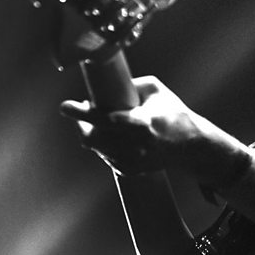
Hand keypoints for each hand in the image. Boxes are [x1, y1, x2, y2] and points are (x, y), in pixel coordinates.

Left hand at [60, 76, 247, 181]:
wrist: (190, 146)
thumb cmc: (173, 113)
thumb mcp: (156, 90)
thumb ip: (129, 84)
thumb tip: (104, 83)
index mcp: (143, 123)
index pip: (106, 120)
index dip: (83, 113)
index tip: (65, 106)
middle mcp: (136, 146)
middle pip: (93, 139)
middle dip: (83, 124)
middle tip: (82, 112)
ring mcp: (132, 161)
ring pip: (96, 148)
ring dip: (95, 133)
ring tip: (106, 122)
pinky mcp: (130, 170)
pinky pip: (106, 156)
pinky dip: (106, 146)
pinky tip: (118, 137)